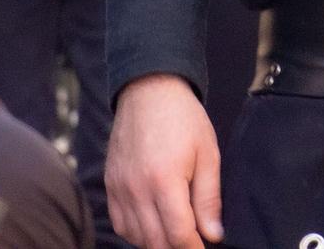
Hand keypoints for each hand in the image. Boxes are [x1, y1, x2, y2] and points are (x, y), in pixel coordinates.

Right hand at [106, 74, 221, 247]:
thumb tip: (213, 235)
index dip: (194, 248)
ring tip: (176, 232)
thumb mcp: (208, 154)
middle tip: (193, 241)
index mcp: (165, 180)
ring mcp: (120, 187)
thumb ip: (209, 198)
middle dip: (177, 247)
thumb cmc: (183, 118)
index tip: (205, 248)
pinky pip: (120, 223)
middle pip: (156, 242)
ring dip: (157, 242)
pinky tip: (153, 224)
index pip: (179, 234)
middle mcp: (137, 188)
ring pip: (136, 237)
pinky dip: (136, 233)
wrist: (149, 89)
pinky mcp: (110, 184)